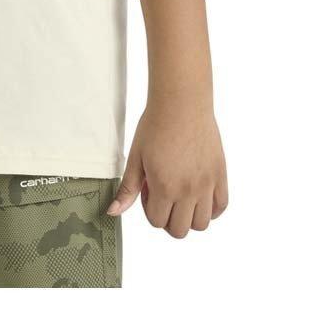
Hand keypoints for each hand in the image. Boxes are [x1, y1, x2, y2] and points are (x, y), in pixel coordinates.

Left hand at [107, 97, 227, 236]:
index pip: (158, 222)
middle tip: (164, 194)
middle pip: (180, 230)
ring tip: (181, 194)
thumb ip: (127, 189)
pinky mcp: (220, 174)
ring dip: (189, 216)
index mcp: (165, 187)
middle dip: (168, 218)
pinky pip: (221, 206)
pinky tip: (199, 194)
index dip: (149, 209)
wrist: (181, 103)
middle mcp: (188, 190)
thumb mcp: (136, 157)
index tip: (149, 188)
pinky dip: (211, 208)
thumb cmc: (155, 125)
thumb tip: (112, 212)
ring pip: (202, 224)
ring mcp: (207, 184)